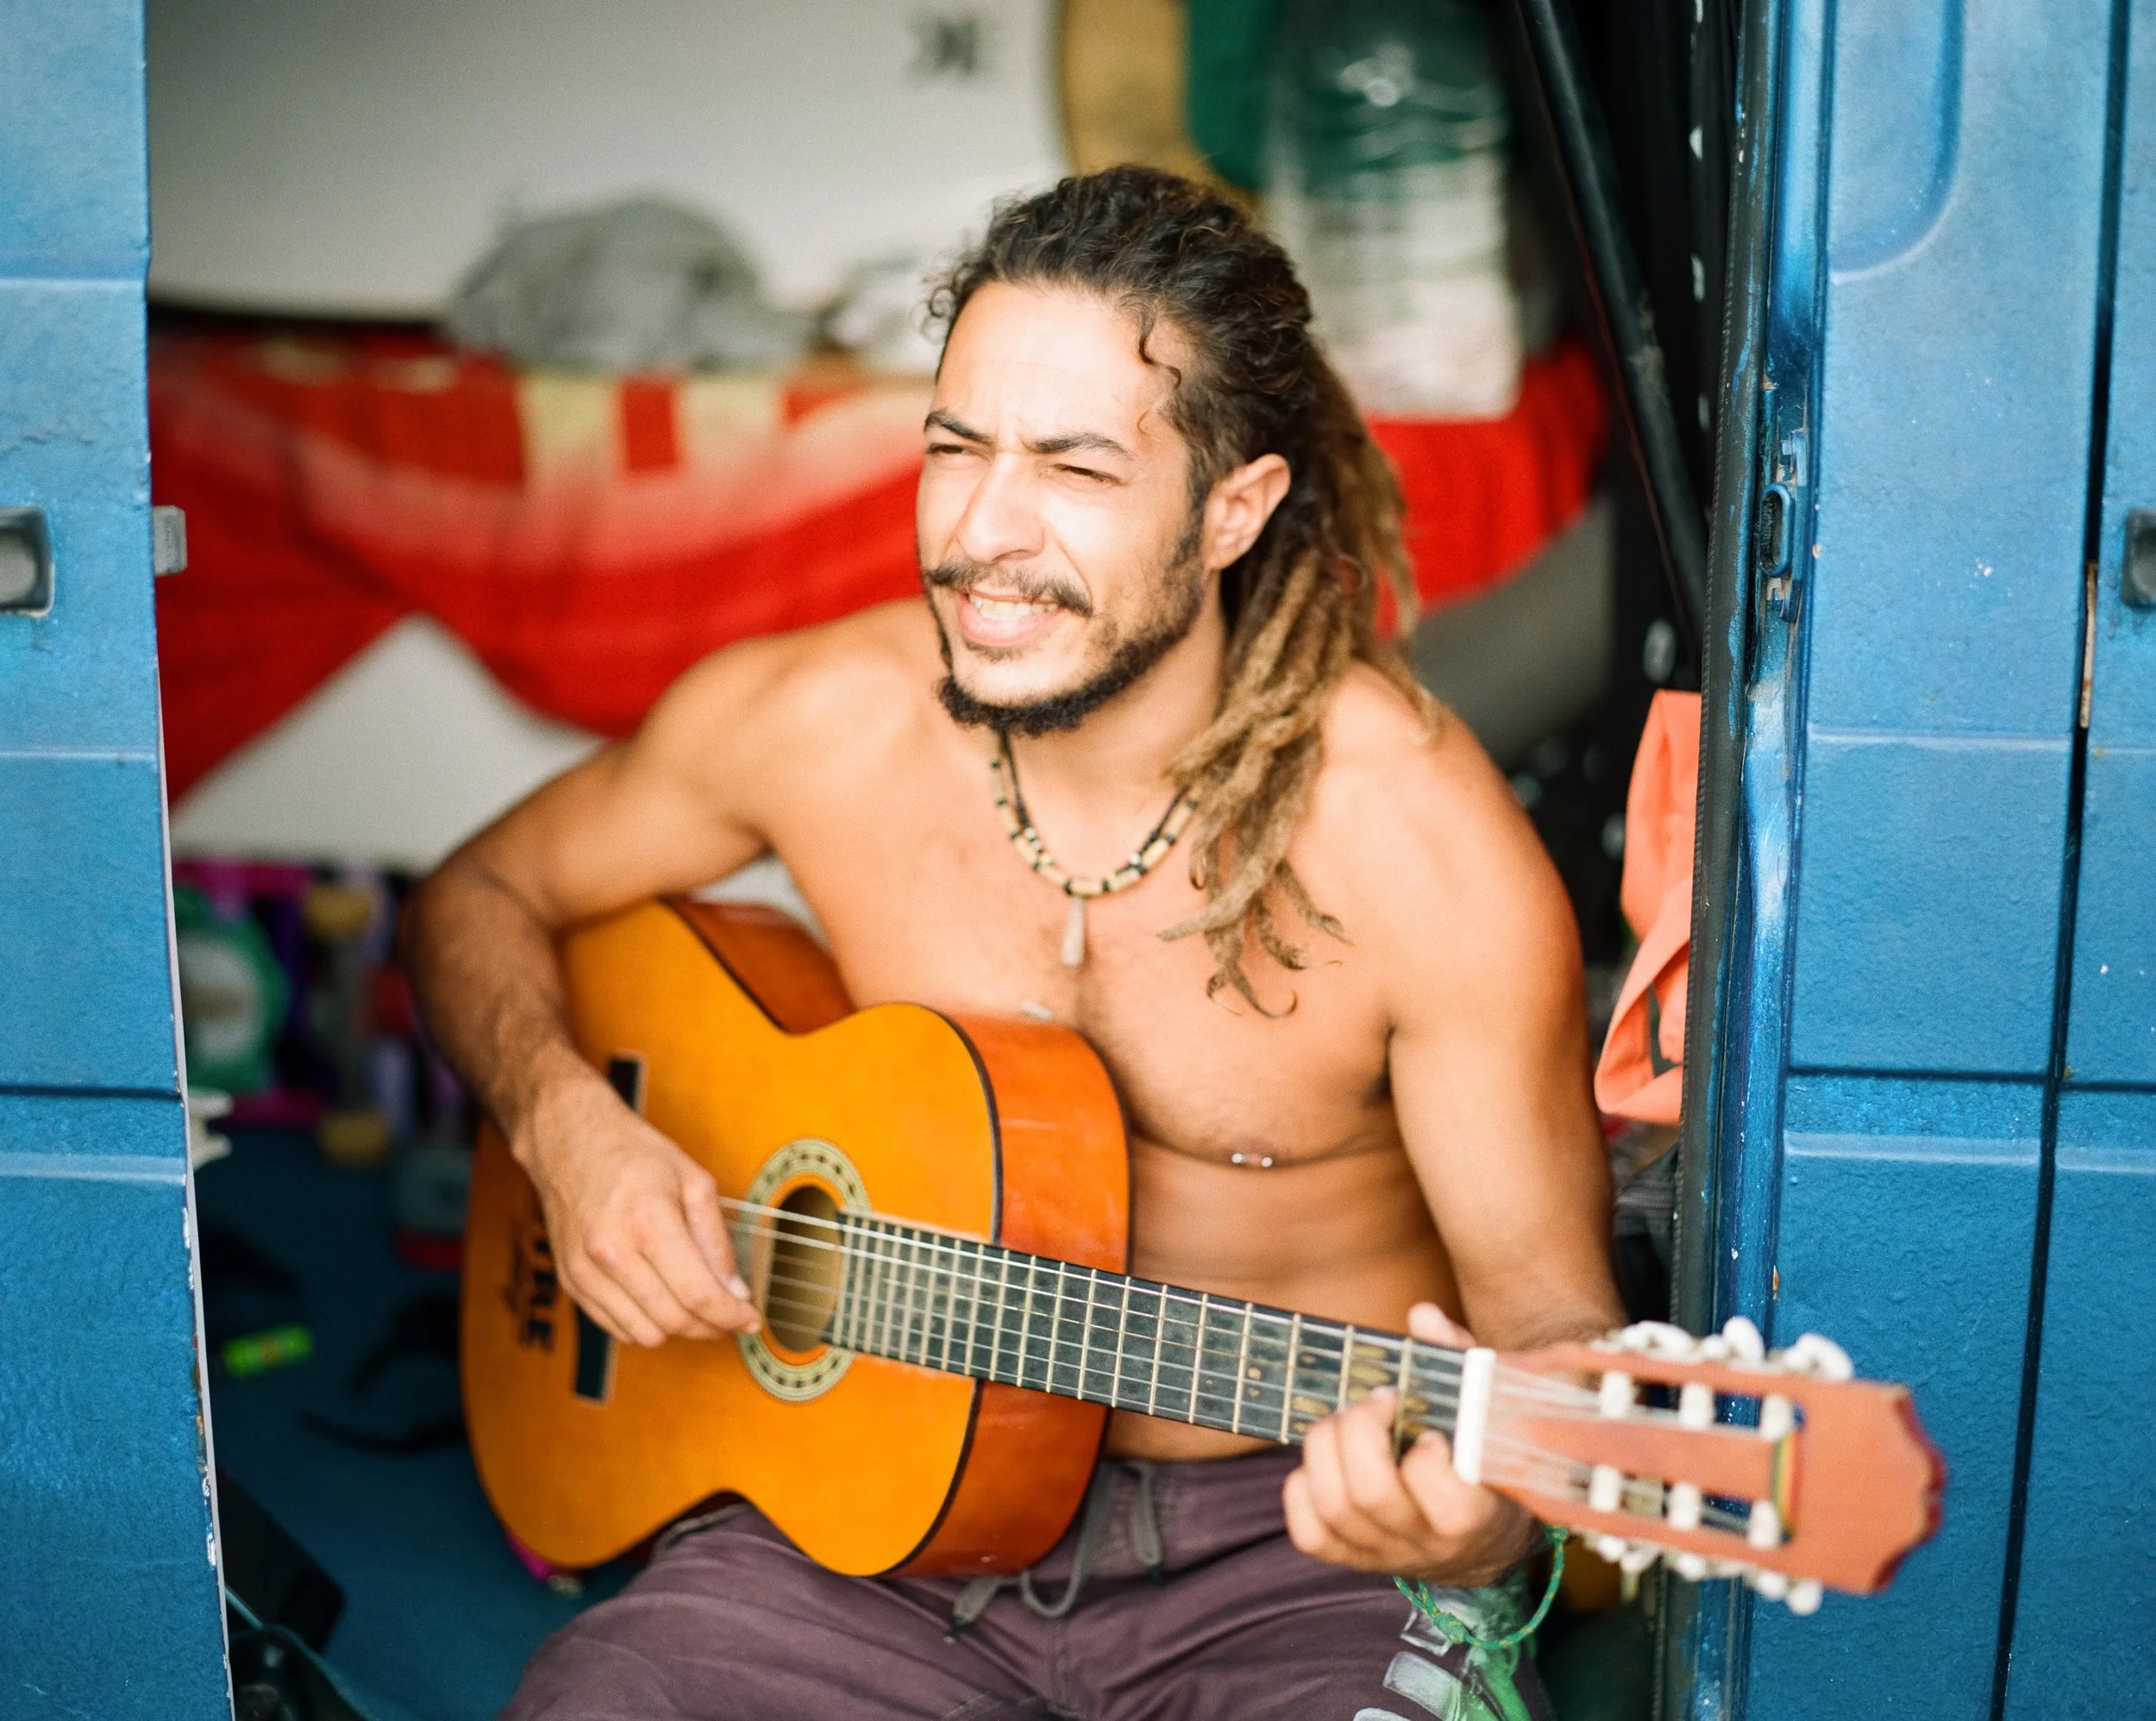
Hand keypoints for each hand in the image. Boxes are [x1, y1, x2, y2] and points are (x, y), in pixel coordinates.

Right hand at [515, 1069, 760, 1347]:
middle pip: (673, 1321)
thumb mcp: (693, 1180)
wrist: (569, 1141)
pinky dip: (645, 1324)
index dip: (731, 1315)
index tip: (750, 1318)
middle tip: (729, 1314)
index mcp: (648, 1222)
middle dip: (711, 1327)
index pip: (698, 1294)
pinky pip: (615, 1327)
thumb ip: (716, 1239)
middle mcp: (612, 1252)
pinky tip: (661, 1300)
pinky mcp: (570, 1281)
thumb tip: (735, 1290)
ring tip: (695, 1306)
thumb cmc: (633, 1153)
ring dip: (678, 1329)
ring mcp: (585, 1271)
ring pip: (644, 1334)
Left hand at [1283, 1303, 1539, 1585]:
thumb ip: (1460, 1360)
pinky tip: (1327, 1460)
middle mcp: (1427, 1545)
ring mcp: (1384, 1555)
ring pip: (1333, 1507)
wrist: (1481, 1541)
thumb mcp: (1488, 1413)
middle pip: (1370, 1495)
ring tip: (1347, 1420)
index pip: (1449, 1503)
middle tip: (1377, 1402)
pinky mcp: (1349, 1558)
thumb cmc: (1483, 1459)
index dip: (1429, 1459)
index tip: (1431, 1429)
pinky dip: (1302, 1486)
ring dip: (1326, 1447)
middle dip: (1361, 1431)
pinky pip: (1308, 1531)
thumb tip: (1422, 1315)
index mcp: (1475, 1517)